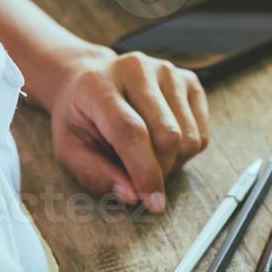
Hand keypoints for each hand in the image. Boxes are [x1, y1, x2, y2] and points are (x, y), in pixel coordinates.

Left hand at [47, 48, 209, 212]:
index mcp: (98, 84)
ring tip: (149, 156)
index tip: (152, 202)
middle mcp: (137, 69)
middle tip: (141, 178)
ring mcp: (167, 71)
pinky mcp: (189, 80)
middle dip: (159, 171)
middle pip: (167, 135)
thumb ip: (95, 174)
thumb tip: (133, 195)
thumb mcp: (69, 149)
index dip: (144, 172)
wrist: (90, 79)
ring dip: (173, 162)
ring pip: (189, 138)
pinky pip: (202, 133)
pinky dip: (186, 151)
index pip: (131, 131)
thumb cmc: (80, 116)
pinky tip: (164, 143)